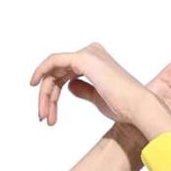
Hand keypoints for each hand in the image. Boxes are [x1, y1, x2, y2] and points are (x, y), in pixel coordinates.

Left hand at [29, 42, 154, 131]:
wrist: (136, 108)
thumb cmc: (123, 108)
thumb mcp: (98, 98)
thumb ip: (83, 89)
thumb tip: (68, 87)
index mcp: (96, 61)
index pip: (66, 74)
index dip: (52, 93)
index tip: (46, 113)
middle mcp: (92, 53)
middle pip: (58, 72)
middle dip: (47, 96)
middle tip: (42, 118)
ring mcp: (87, 54)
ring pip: (54, 70)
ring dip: (45, 94)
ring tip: (43, 116)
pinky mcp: (83, 58)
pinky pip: (54, 61)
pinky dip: (42, 72)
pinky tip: (34, 85)